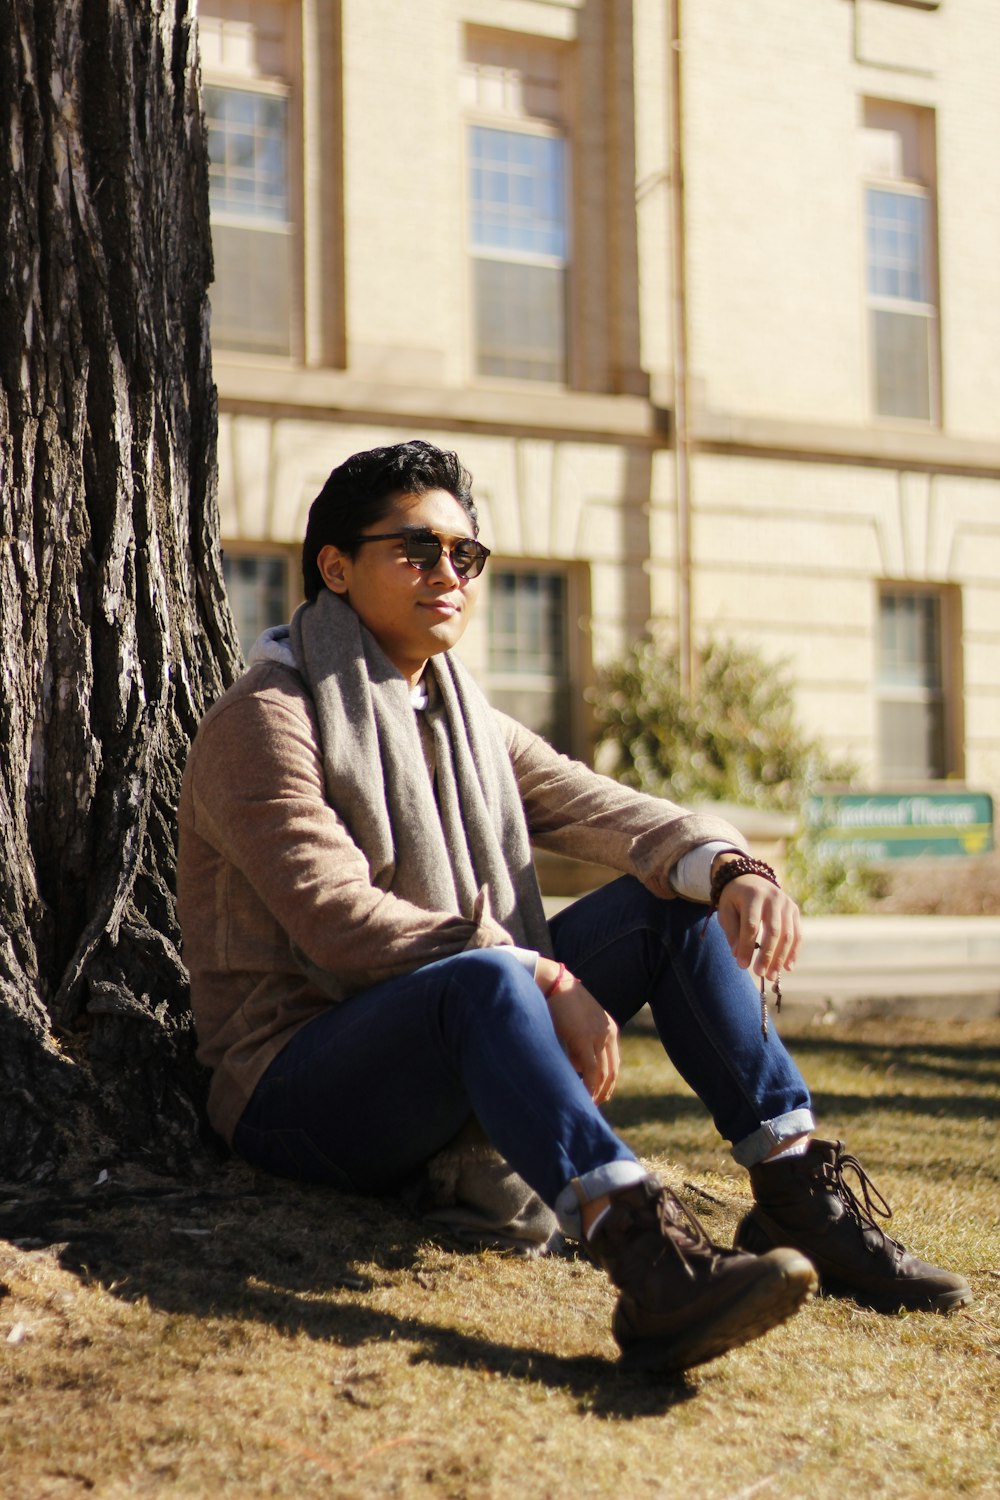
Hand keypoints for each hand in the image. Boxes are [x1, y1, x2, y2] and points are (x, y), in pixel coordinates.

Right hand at [536, 961, 619, 1103]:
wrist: (555, 983)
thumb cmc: (561, 1003)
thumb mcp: (578, 1024)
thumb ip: (581, 1044)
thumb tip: (578, 1068)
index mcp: (609, 1029)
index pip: (613, 1062)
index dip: (608, 1082)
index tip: (600, 1095)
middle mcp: (608, 1034)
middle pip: (611, 1071)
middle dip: (604, 1090)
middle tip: (595, 1105)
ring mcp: (598, 1036)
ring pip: (603, 1073)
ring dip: (596, 1092)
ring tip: (587, 1105)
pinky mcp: (584, 1039)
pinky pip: (590, 1070)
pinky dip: (588, 1086)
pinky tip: (583, 1096)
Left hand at [714, 872, 801, 982]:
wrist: (750, 879)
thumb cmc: (735, 899)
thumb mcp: (726, 911)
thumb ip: (732, 932)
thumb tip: (738, 955)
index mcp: (753, 895)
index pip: (751, 925)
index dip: (747, 946)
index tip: (742, 965)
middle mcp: (773, 897)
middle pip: (773, 931)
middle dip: (767, 955)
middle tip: (759, 974)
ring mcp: (787, 903)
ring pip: (788, 934)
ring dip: (781, 957)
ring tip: (772, 976)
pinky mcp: (794, 910)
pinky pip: (797, 934)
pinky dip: (793, 952)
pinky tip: (787, 967)